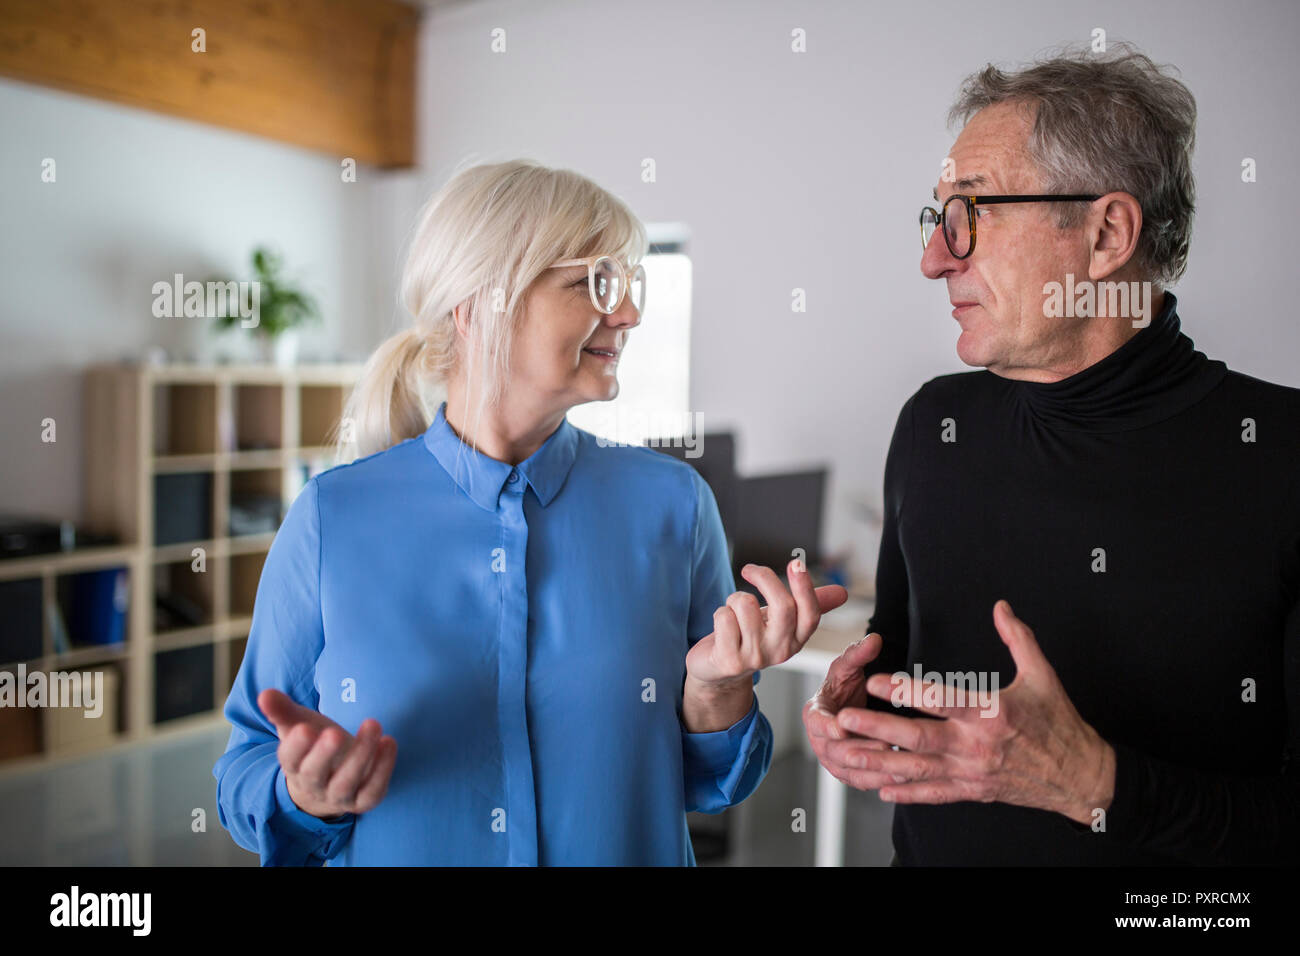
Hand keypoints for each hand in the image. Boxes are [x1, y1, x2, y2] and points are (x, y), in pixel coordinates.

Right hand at [257, 688, 397, 820]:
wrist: (327, 785)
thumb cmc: (313, 747)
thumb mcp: (298, 726)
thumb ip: (283, 710)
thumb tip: (264, 694)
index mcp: (294, 765)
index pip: (289, 759)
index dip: (296, 745)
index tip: (304, 728)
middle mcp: (314, 785)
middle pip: (315, 774)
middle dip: (324, 754)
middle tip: (334, 732)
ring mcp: (339, 796)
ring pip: (346, 783)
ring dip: (361, 755)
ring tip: (373, 724)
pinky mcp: (363, 800)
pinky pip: (372, 790)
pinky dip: (382, 769)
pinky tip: (389, 742)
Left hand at [685, 559, 848, 687]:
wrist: (720, 671)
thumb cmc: (751, 638)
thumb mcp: (781, 622)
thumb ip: (810, 604)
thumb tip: (842, 593)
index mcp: (797, 638)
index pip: (811, 614)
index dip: (805, 587)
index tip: (797, 563)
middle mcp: (781, 650)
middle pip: (783, 606)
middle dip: (764, 578)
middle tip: (749, 569)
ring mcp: (756, 657)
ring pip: (745, 604)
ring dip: (733, 599)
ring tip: (734, 613)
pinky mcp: (731, 661)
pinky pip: (724, 617)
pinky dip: (720, 613)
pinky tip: (723, 627)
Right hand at [802, 632, 899, 789]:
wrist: (848, 706)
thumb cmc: (845, 685)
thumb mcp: (849, 667)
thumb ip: (858, 654)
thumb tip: (873, 639)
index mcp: (814, 712)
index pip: (816, 721)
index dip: (827, 726)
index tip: (842, 727)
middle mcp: (819, 740)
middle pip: (835, 751)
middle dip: (860, 750)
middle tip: (885, 745)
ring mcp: (832, 759)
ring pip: (850, 771)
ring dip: (874, 771)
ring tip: (900, 767)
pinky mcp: (848, 773)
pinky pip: (862, 782)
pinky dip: (880, 782)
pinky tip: (903, 778)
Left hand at [833, 600, 1115, 823]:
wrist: (1080, 776)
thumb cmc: (1060, 723)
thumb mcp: (1043, 675)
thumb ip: (1018, 638)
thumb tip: (1001, 606)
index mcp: (992, 712)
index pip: (941, 700)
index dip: (905, 691)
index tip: (875, 679)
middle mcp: (977, 745)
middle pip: (918, 738)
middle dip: (878, 729)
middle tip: (844, 719)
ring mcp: (972, 772)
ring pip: (918, 768)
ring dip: (880, 761)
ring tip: (847, 753)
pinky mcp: (973, 791)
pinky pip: (934, 794)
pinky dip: (907, 792)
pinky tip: (881, 787)